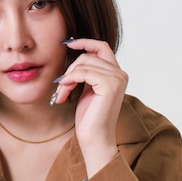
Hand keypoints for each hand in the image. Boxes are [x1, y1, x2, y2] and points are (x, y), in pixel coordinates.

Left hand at [53, 38, 127, 176]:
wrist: (94, 138)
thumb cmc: (89, 117)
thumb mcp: (86, 89)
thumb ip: (85, 72)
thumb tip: (75, 54)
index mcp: (116, 73)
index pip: (101, 47)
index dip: (85, 42)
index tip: (67, 43)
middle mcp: (120, 73)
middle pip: (89, 55)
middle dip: (70, 68)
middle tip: (61, 86)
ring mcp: (117, 78)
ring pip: (84, 63)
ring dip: (68, 77)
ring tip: (63, 93)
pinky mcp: (110, 85)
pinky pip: (83, 72)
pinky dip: (70, 80)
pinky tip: (65, 94)